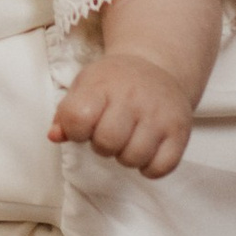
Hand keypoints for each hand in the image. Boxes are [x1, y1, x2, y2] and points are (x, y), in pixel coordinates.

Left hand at [52, 51, 193, 178]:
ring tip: (128, 140)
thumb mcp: (84, 86)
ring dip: (125, 157)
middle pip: (107, 143)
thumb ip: (66, 113)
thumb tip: (54, 136)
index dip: (75, 131)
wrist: (157, 67)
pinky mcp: (180, 131)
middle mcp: (133, 98)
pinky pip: (161, 167)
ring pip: (134, 158)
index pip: (78, 119)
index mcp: (103, 85)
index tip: (84, 126)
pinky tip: (145, 151)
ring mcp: (159, 115)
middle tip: (108, 134)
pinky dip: (149, 168)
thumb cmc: (113, 81)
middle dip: (102, 146)